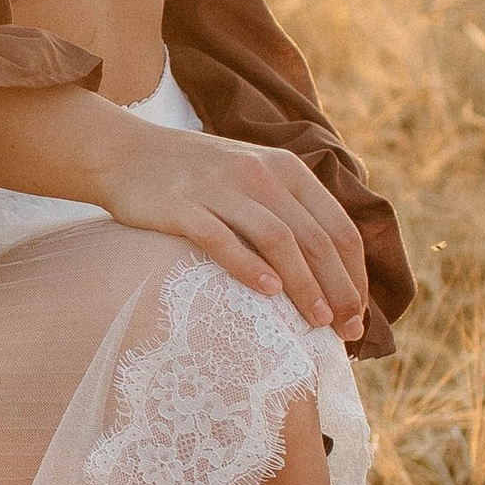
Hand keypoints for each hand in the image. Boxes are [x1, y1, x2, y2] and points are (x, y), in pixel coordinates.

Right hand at [84, 112, 369, 338]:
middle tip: (346, 330)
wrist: (127, 153)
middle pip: (314, 237)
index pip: (338, 226)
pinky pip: (221, 237)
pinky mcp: (183, 205)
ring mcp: (221, 188)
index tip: (357, 315)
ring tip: (318, 321)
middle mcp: (260, 174)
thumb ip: (290, 210)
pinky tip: (267, 291)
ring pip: (277, 238)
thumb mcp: (254, 177)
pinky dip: (248, 264)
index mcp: (287, 169)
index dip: (354, 274)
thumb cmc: (198, 179)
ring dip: (303, 283)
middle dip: (337, 288)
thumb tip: (331, 271)